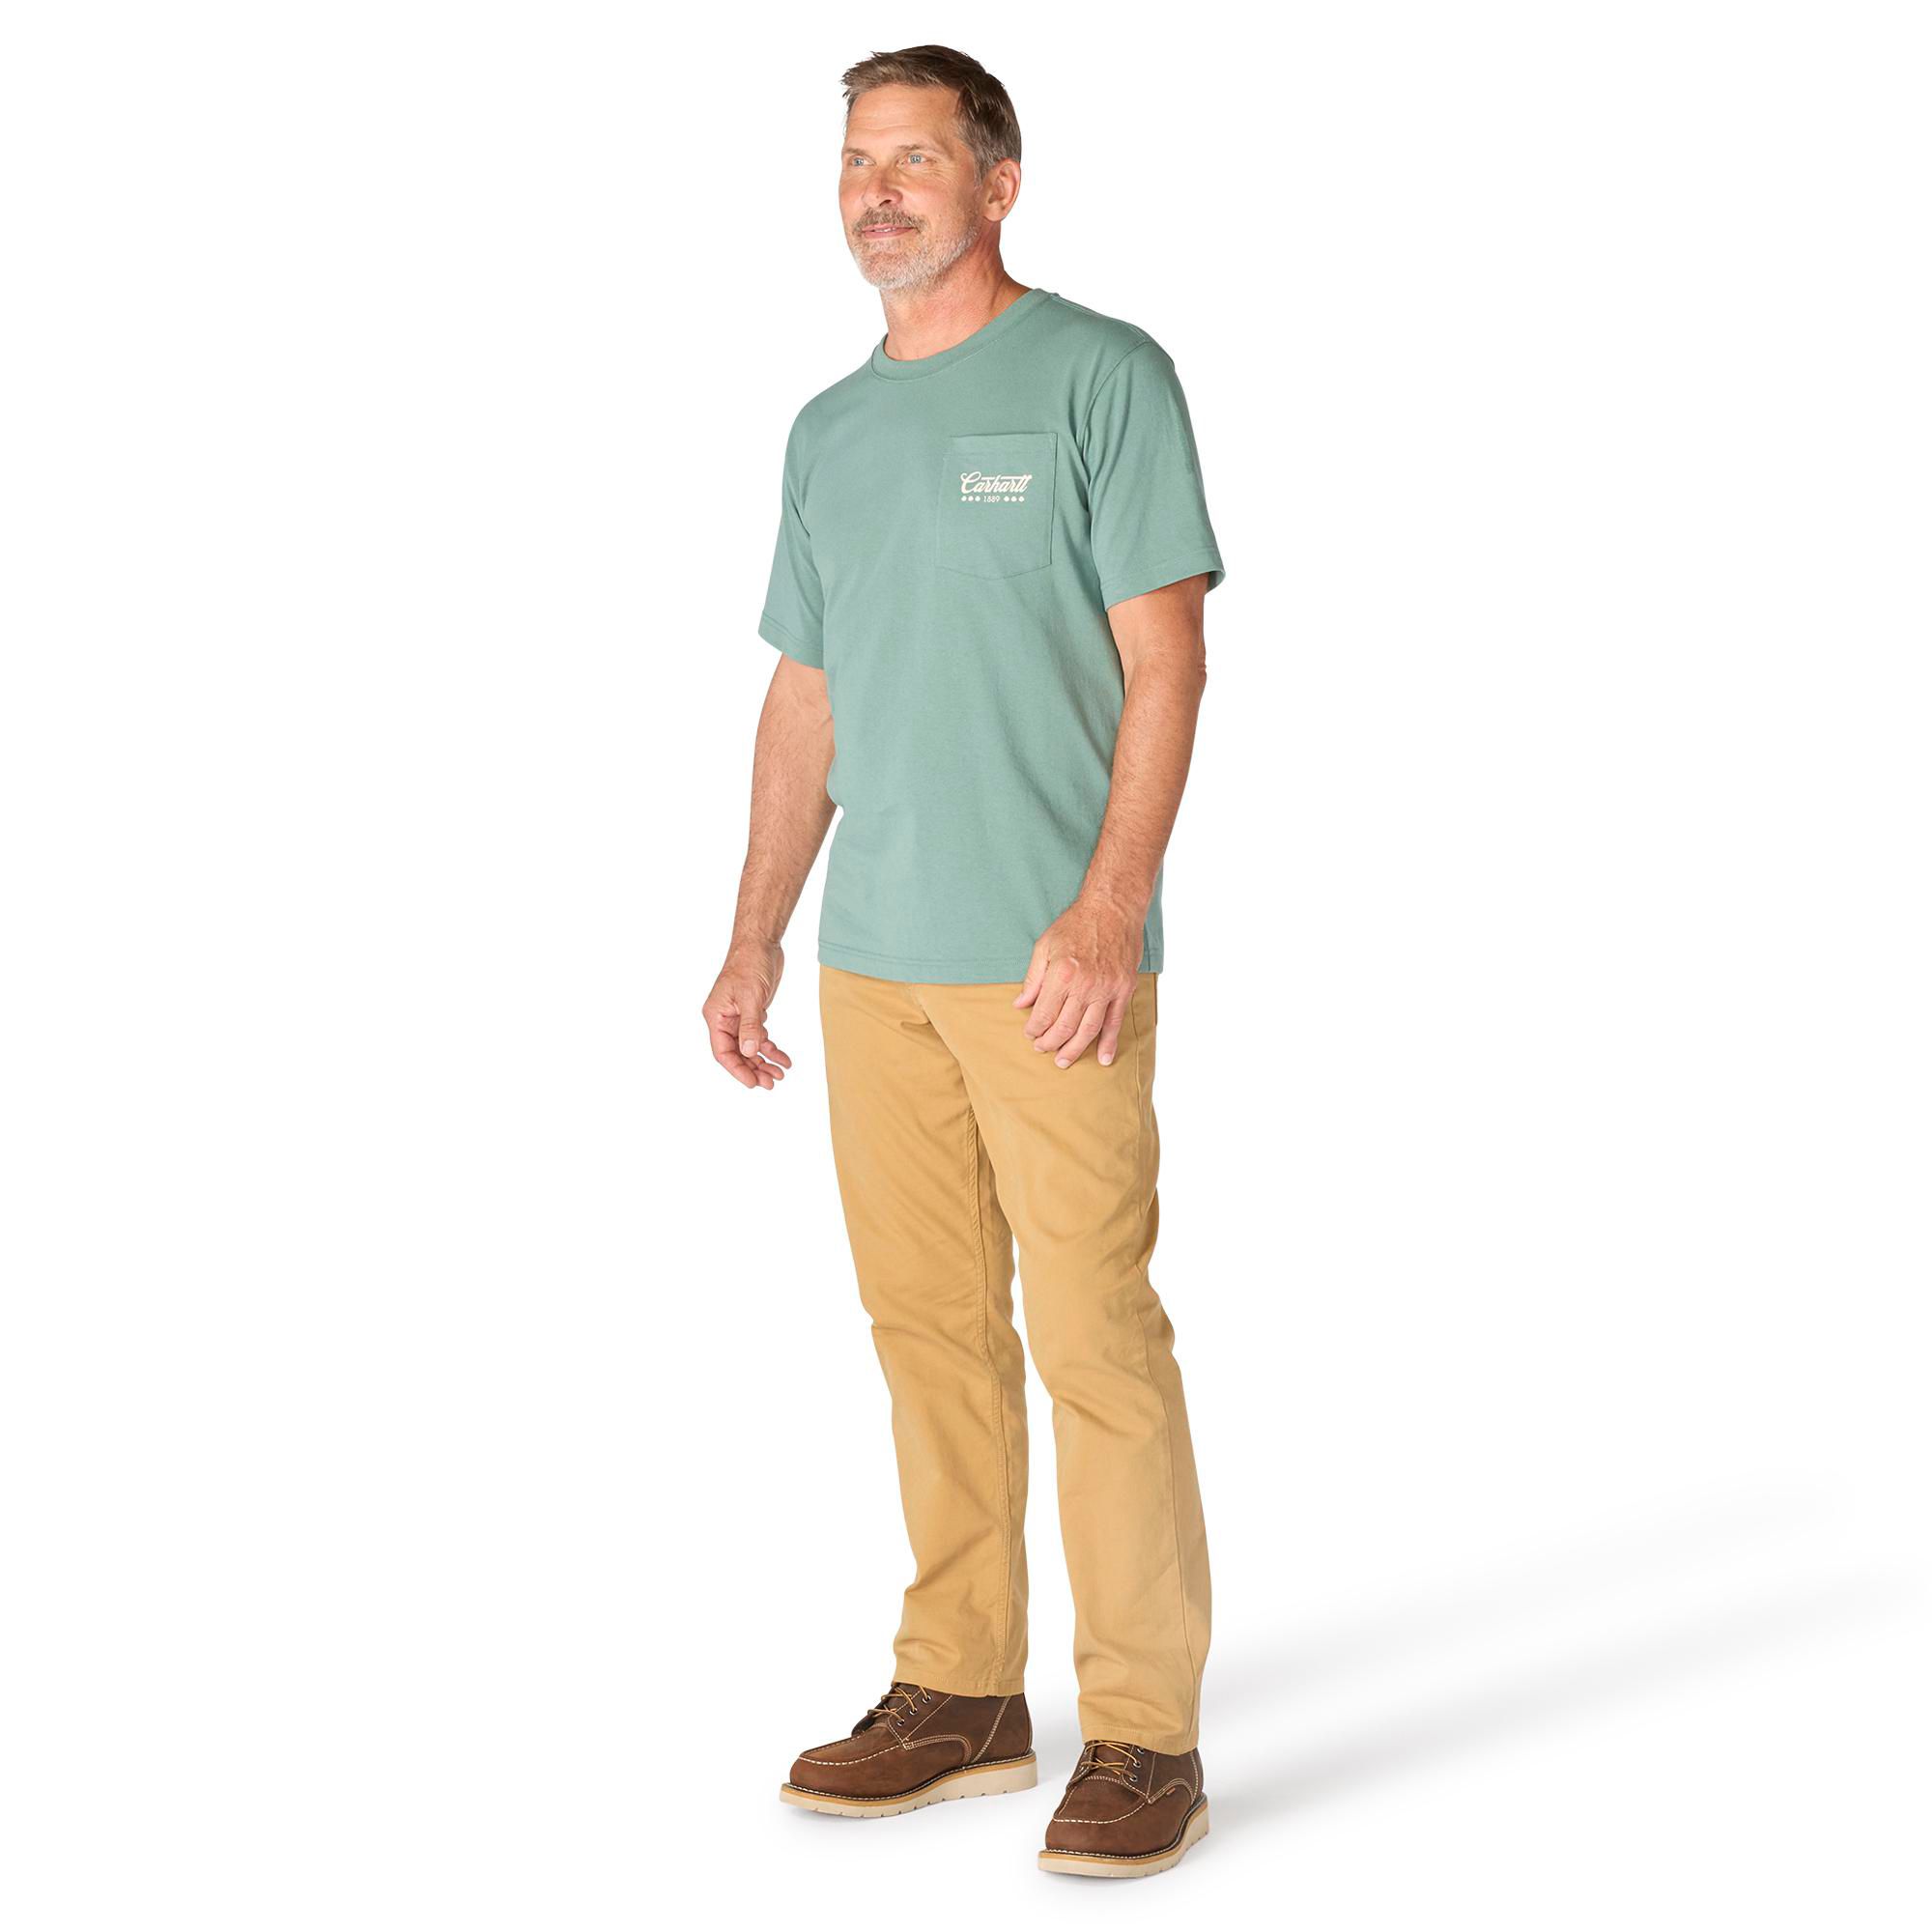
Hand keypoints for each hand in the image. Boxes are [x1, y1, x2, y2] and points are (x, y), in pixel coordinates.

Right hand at [702, 942, 793, 1089]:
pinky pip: (759, 1037)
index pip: (723, 1052)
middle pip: (737, 1053)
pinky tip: (783, 1058)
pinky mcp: (753, 1013)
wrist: (760, 943)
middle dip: (753, 1069)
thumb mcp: (751, 996)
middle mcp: (724, 1019)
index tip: (753, 1083)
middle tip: (771, 1082)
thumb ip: (750, 1025)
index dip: (737, 1070)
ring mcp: (738, 1017)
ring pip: (749, 1047)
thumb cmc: (749, 964)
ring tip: (780, 1074)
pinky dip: (771, 1048)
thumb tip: (748, 1052)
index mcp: (716, 1016)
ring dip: (764, 1061)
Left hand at [1012, 893, 1143, 1067]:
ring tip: (1063, 1060)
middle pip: (1065, 1026)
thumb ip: (1032, 979)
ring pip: (1088, 1030)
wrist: (1112, 908)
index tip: (1030, 1034)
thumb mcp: (1045, 946)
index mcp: (1062, 973)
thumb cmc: (1076, 924)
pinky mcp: (1124, 989)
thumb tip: (1020, 1004)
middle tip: (1042, 1049)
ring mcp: (1107, 988)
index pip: (1044, 1013)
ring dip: (1075, 1049)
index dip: (1034, 1028)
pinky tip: (1104, 1058)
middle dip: (1050, 1043)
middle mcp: (1085, 984)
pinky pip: (1115, 1022)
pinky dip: (1109, 1042)